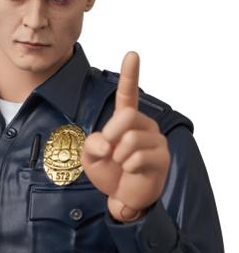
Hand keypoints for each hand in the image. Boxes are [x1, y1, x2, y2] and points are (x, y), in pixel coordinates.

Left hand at [81, 51, 170, 222]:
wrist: (122, 198)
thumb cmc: (109, 173)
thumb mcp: (91, 157)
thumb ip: (91, 144)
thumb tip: (107, 143)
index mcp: (126, 121)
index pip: (128, 94)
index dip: (130, 74)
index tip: (132, 54)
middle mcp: (144, 126)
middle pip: (127, 116)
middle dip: (111, 133)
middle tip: (108, 150)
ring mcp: (155, 141)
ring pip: (131, 139)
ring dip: (118, 156)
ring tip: (121, 164)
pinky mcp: (162, 158)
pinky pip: (138, 157)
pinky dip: (128, 167)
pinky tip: (132, 172)